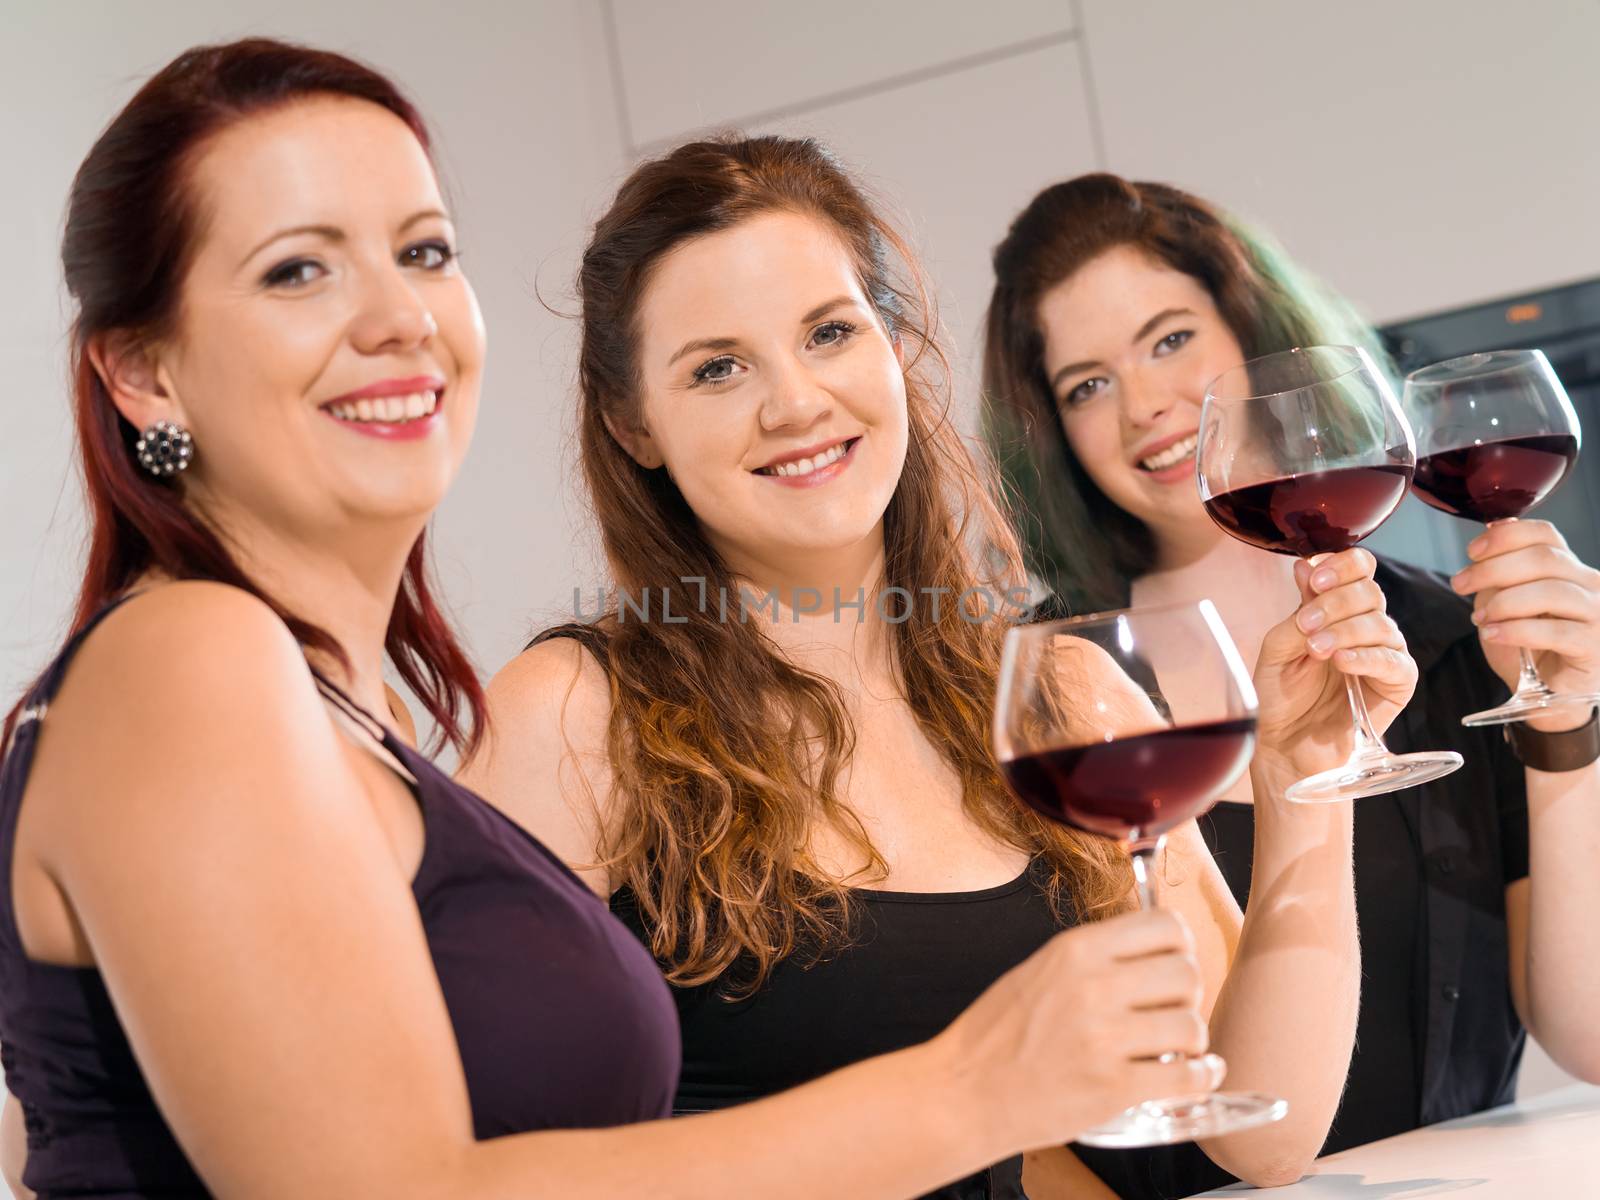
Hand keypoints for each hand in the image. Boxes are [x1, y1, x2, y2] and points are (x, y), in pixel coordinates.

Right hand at [934, 908, 1223, 1150]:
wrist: (964, 1092)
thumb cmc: (996, 1035)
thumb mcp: (1038, 970)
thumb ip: (1093, 958)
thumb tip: (1152, 952)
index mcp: (1075, 950)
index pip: (1165, 925)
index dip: (1180, 946)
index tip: (1172, 964)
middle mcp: (1093, 987)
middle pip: (1186, 973)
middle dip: (1187, 995)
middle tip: (1170, 1011)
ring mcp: (1103, 1039)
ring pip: (1191, 1026)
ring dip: (1191, 1041)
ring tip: (1172, 1049)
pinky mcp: (1113, 1089)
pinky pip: (1187, 1078)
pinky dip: (1200, 1079)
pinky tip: (1193, 1077)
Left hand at [1252, 548, 1417, 778]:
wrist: (1286, 743)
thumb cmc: (1280, 695)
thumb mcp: (1278, 647)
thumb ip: (1297, 610)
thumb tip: (1304, 564)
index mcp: (1337, 607)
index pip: (1358, 568)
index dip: (1341, 566)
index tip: (1313, 579)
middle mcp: (1365, 624)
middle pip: (1369, 591)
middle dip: (1335, 603)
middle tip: (1306, 624)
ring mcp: (1384, 651)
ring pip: (1380, 623)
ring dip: (1345, 631)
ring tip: (1316, 650)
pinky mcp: (1398, 682)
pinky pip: (1392, 660)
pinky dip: (1366, 657)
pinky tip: (1342, 661)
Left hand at [1452, 519, 1599, 731]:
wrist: (1547, 695)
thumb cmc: (1526, 647)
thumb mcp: (1506, 602)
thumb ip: (1503, 572)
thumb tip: (1492, 529)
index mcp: (1570, 569)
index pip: (1545, 535)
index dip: (1505, 536)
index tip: (1471, 552)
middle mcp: (1591, 585)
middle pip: (1544, 559)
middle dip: (1492, 569)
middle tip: (1459, 585)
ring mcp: (1598, 615)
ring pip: (1551, 591)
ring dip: (1504, 602)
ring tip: (1479, 618)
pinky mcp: (1594, 646)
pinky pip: (1555, 631)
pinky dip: (1516, 630)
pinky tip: (1492, 633)